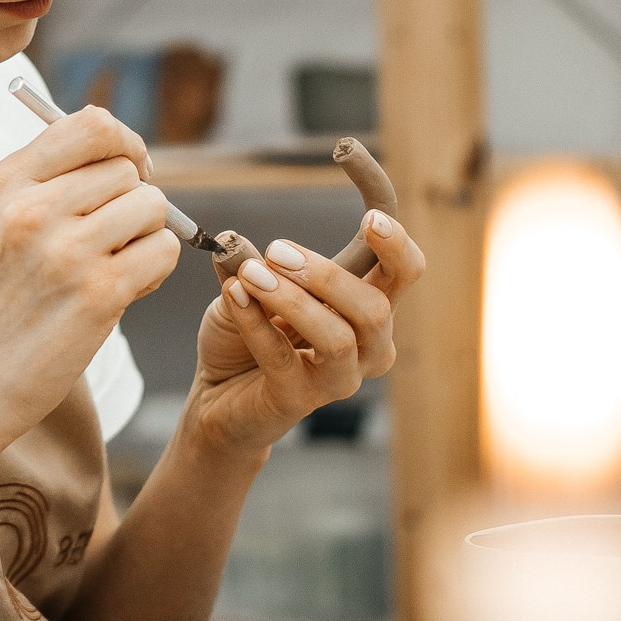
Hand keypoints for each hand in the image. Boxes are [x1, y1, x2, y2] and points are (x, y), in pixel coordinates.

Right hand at [0, 105, 181, 457]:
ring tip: (114, 263)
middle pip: (126, 168)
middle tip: (116, 234)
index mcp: (2, 185)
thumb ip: (25, 182)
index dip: (123, 141)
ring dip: (146, 234)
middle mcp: (32, 209)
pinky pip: (164, 250)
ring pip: (152, 206)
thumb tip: (93, 150)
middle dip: (131, 199)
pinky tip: (123, 288)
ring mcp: (67, 250)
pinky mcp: (100, 293)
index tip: (127, 167)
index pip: (90, 125)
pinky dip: (155, 268)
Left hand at [187, 211, 426, 459]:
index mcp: (366, 310)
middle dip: (327, 275)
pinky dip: (254, 322)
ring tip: (251, 275)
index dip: (397, 247)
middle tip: (277, 251)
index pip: (403, 275)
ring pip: (338, 338)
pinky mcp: (299, 400)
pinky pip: (283, 358)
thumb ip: (254, 263)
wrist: (218, 395)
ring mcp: (337, 379)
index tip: (371, 220)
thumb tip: (232, 239)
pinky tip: (232, 297)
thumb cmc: (247, 336)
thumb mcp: (251, 286)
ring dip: (292, 300)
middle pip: (375, 309)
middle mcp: (366, 347)